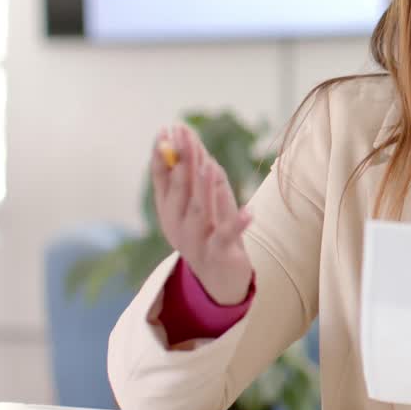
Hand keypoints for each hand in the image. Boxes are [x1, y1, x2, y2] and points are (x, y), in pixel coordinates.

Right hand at [151, 124, 253, 304]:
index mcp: (169, 211)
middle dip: (182, 163)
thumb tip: (192, 144)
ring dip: (204, 188)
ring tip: (208, 165)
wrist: (219, 279)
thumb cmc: (210, 232)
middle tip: (184, 137)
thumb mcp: (201, 202)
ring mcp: (197, 240)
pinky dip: (238, 224)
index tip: (165, 129)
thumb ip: (196, 177)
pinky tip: (249, 212)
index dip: (161, 155)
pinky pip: (228, 237)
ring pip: (199, 211)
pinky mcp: (219, 253)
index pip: (162, 179)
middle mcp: (177, 225)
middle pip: (179, 191)